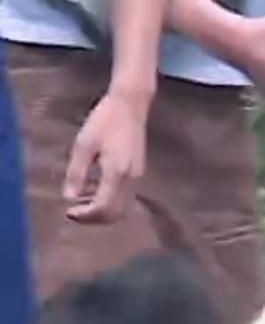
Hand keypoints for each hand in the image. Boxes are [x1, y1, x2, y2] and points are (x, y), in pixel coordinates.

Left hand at [63, 87, 150, 223]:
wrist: (130, 106)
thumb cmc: (104, 121)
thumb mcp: (84, 145)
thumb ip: (76, 173)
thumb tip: (69, 197)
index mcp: (116, 172)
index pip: (103, 207)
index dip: (85, 215)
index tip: (68, 211)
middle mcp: (131, 179)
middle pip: (115, 213)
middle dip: (94, 218)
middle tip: (74, 211)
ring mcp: (137, 177)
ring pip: (122, 207)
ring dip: (101, 211)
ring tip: (81, 201)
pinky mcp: (137, 173)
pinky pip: (124, 197)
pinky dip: (109, 201)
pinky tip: (93, 189)